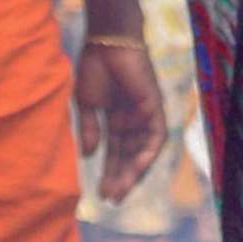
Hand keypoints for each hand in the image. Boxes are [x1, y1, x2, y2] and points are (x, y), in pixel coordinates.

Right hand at [75, 30, 167, 199]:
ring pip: (143, 151)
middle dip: (121, 178)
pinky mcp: (155, 107)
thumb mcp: (86, 104)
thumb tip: (88, 154)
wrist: (106, 42)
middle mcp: (133, 121)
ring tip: (121, 190)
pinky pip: (156, 136)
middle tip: (111, 199)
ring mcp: (145, 115)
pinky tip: (137, 169)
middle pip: (129, 156)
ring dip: (133, 172)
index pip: (115, 153)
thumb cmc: (94, 67)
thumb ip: (89, 129)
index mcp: (116, 120)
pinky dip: (148, 153)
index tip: (101, 193)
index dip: (109, 173)